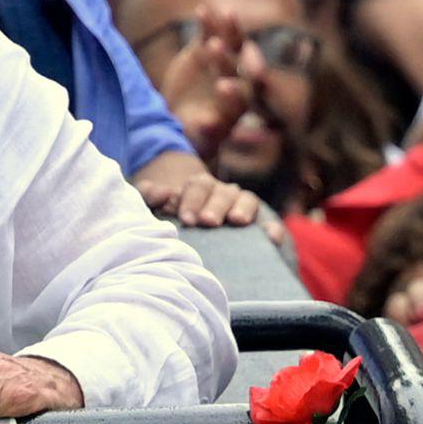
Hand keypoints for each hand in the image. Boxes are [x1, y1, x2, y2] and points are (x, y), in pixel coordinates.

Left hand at [131, 150, 269, 230]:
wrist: (193, 228)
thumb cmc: (171, 217)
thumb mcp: (154, 204)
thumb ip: (150, 195)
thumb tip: (162, 192)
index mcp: (199, 187)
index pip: (198, 186)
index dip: (192, 200)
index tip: (186, 219)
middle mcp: (223, 194)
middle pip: (221, 192)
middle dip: (215, 206)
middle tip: (208, 221)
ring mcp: (242, 208)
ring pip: (246, 200)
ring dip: (242, 209)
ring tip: (237, 221)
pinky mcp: (259, 227)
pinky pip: (269, 224)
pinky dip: (272, 229)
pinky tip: (271, 237)